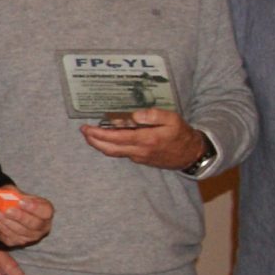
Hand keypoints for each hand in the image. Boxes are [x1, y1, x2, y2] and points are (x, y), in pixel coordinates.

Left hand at [0, 186, 52, 247]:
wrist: (13, 215)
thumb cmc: (18, 202)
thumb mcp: (15, 194)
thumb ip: (4, 191)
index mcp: (46, 212)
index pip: (45, 211)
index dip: (34, 207)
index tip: (21, 201)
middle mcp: (41, 227)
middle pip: (33, 224)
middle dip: (19, 216)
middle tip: (6, 210)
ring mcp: (30, 237)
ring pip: (18, 231)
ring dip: (4, 220)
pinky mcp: (17, 242)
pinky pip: (8, 236)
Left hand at [81, 110, 210, 169]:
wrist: (191, 154)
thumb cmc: (181, 134)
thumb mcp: (172, 119)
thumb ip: (153, 115)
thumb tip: (134, 114)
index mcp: (146, 139)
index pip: (116, 138)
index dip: (99, 134)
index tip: (87, 127)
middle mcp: (139, 151)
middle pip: (109, 148)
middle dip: (93, 140)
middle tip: (83, 131)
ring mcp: (139, 157)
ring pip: (114, 153)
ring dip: (99, 144)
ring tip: (90, 135)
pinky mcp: (140, 159)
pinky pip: (121, 153)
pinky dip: (111, 146)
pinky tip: (108, 138)